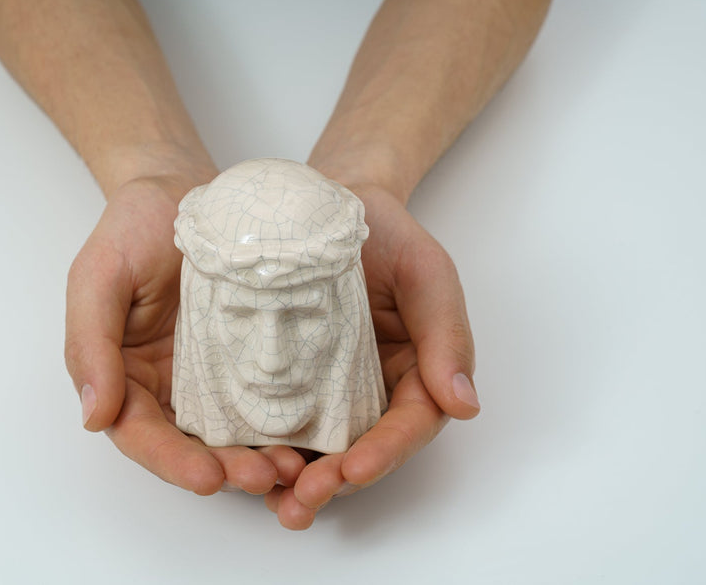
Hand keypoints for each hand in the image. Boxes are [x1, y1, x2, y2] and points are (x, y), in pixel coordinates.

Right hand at [65, 175, 305, 494]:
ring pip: (235, 431)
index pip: (141, 434)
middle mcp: (169, 385)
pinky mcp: (252, 355)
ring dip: (261, 456)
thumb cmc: (132, 228)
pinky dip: (286, 420)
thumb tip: (94, 416)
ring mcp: (214, 373)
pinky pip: (268, 395)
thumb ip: (90, 343)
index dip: (171, 461)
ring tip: (293, 467)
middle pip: (193, 444)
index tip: (206, 477)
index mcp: (125, 376)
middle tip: (264, 477)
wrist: (182, 188)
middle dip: (227, 469)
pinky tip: (312, 433)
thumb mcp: (98, 277)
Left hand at [264, 184, 479, 528]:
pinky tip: (241, 468)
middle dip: (336, 480)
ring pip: (316, 447)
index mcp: (414, 373)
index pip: (409, 423)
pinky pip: (273, 419)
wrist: (323, 205)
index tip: (356, 468)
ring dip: (296, 480)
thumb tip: (464, 405)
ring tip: (272, 501)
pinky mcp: (281, 379)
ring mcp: (323, 388)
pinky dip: (261, 448)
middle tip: (304, 499)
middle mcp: (370, 390)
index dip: (386, 451)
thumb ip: (447, 335)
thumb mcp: (427, 273)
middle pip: (360, 449)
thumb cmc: (387, 235)